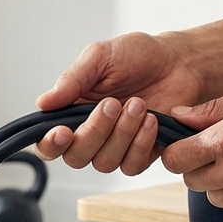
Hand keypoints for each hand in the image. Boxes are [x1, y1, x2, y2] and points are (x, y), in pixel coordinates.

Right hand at [35, 32, 203, 175]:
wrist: (179, 62)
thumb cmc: (138, 56)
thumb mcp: (100, 57)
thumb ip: (72, 80)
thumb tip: (43, 103)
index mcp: (71, 112)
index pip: (48, 142)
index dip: (50, 144)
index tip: (63, 132)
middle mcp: (89, 134)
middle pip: (76, 156)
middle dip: (94, 132)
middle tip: (113, 104)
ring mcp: (114, 147)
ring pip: (104, 162)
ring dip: (121, 134)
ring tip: (139, 104)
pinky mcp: (140, 154)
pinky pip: (131, 165)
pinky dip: (141, 144)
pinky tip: (152, 120)